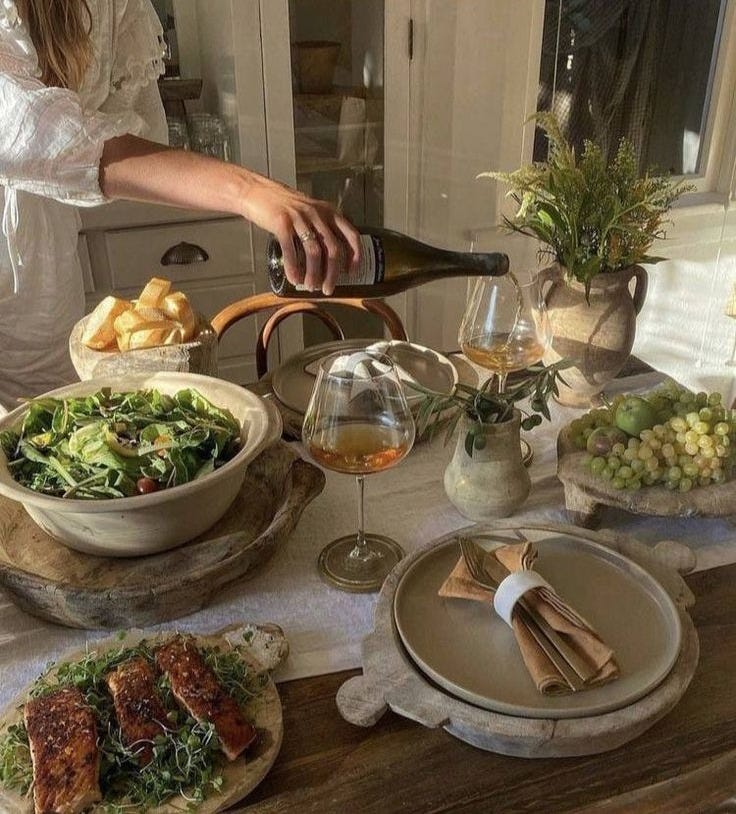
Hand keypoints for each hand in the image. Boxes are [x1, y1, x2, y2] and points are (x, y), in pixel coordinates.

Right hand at [239, 173, 360, 294]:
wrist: (255, 191)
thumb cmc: (283, 206)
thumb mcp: (310, 212)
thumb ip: (322, 228)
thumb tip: (330, 261)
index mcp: (328, 212)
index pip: (351, 234)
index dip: (355, 256)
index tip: (352, 273)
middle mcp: (317, 213)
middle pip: (333, 249)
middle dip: (332, 274)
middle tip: (328, 289)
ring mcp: (299, 217)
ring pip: (314, 252)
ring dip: (313, 274)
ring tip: (310, 286)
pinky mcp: (282, 222)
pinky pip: (291, 250)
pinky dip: (293, 267)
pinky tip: (293, 278)